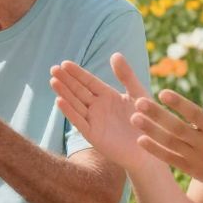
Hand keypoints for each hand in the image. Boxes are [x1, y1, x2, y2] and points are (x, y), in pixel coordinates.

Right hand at [51, 53, 158, 173]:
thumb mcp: (138, 94)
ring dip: (64, 93)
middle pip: (78, 91)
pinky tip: (60, 101)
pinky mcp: (93, 135)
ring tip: (53, 81)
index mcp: (107, 96)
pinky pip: (79, 122)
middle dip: (66, 80)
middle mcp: (97, 107)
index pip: (88, 81)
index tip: (64, 63)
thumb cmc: (146, 122)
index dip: (76, 73)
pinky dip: (70, 112)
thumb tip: (114, 54)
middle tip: (53, 69)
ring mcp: (94, 121)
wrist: (150, 149)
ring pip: (76, 104)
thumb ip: (126, 76)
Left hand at [129, 75, 202, 190]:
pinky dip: (155, 150)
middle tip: (139, 101)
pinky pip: (170, 159)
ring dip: (151, 131)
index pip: (195, 115)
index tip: (162, 92)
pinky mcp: (190, 169)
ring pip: (170, 143)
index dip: (179, 104)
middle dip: (157, 115)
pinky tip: (140, 140)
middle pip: (177, 128)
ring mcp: (196, 158)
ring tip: (134, 118)